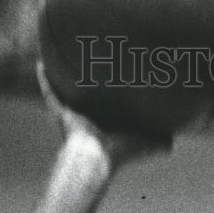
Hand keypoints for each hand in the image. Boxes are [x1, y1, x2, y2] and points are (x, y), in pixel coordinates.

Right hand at [36, 60, 165, 167]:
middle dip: (90, 81)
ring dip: (65, 77)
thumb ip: (159, 143)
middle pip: (90, 95)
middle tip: (92, 57)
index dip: (116, 93)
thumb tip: (172, 143)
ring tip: (63, 54)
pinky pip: (51, 94)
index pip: (113, 105)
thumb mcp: (146, 145)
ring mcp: (74, 115)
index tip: (122, 74)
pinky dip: (45, 81)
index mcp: (108, 124)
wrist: (96, 158)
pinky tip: (41, 64)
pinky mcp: (62, 113)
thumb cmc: (120, 154)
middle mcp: (90, 118)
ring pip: (69, 92)